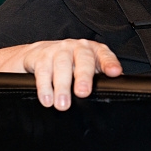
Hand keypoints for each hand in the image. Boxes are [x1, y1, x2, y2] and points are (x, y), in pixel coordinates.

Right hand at [0, 39, 122, 110]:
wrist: (37, 55)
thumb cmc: (68, 65)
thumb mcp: (85, 70)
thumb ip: (98, 78)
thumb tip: (111, 92)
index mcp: (92, 50)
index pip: (104, 55)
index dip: (109, 63)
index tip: (114, 73)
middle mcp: (77, 47)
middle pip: (83, 59)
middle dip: (83, 76)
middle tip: (83, 93)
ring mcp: (58, 49)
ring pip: (62, 66)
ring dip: (62, 86)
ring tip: (62, 104)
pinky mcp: (40, 55)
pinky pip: (43, 71)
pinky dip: (44, 87)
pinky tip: (47, 99)